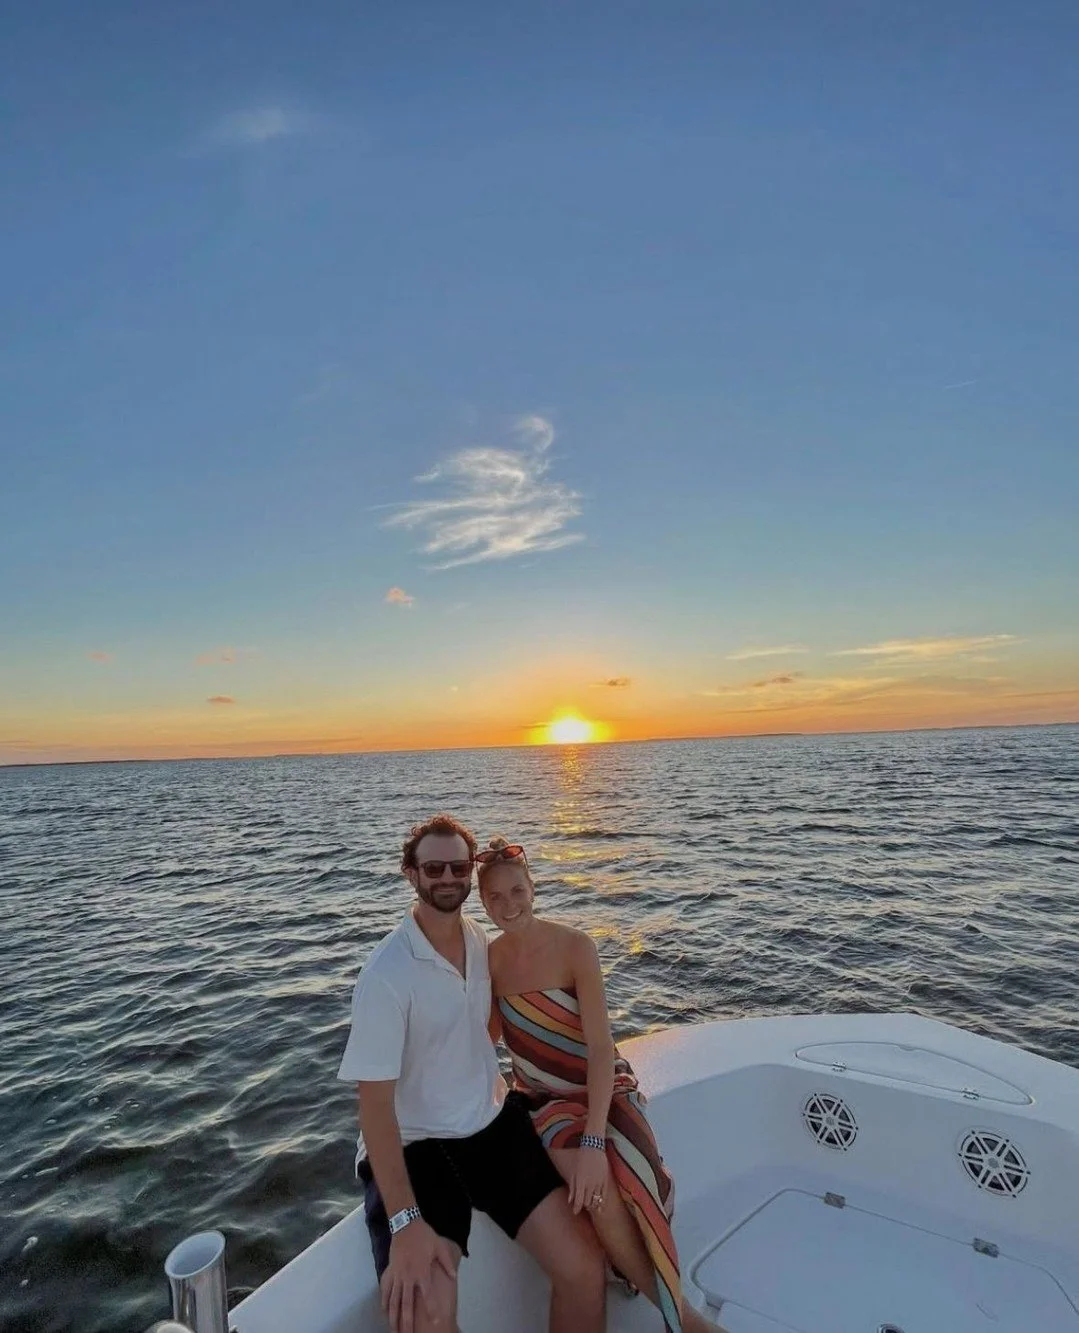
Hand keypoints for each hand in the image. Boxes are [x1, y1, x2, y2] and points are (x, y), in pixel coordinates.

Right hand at [380, 1218, 456, 1332]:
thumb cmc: (424, 1236)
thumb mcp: (440, 1246)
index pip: (428, 1295)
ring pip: (394, 1300)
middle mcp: (408, 1277)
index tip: (435, 1322)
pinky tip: (384, 1312)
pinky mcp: (390, 1272)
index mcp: (422, 1272)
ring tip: (394, 1330)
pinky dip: (384, 1302)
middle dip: (407, 1321)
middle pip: (406, 1304)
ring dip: (393, 1316)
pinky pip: (385, 1290)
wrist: (405, 1224)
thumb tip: (454, 1277)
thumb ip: (447, 1263)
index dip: (431, 1309)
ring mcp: (397, 1275)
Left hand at [569, 1143, 609, 1214]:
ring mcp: (599, 1182)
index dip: (576, 1208)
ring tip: (590, 1205)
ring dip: (592, 1204)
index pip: (578, 1200)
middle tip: (582, 1205)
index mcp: (580, 1182)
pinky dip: (602, 1202)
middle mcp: (590, 1184)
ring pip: (596, 1200)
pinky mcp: (605, 1180)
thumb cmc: (581, 1159)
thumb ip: (572, 1187)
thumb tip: (570, 1201)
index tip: (575, 1212)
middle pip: (587, 1202)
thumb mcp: (574, 1172)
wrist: (593, 1147)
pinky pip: (604, 1195)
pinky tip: (600, 1207)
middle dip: (583, 1205)